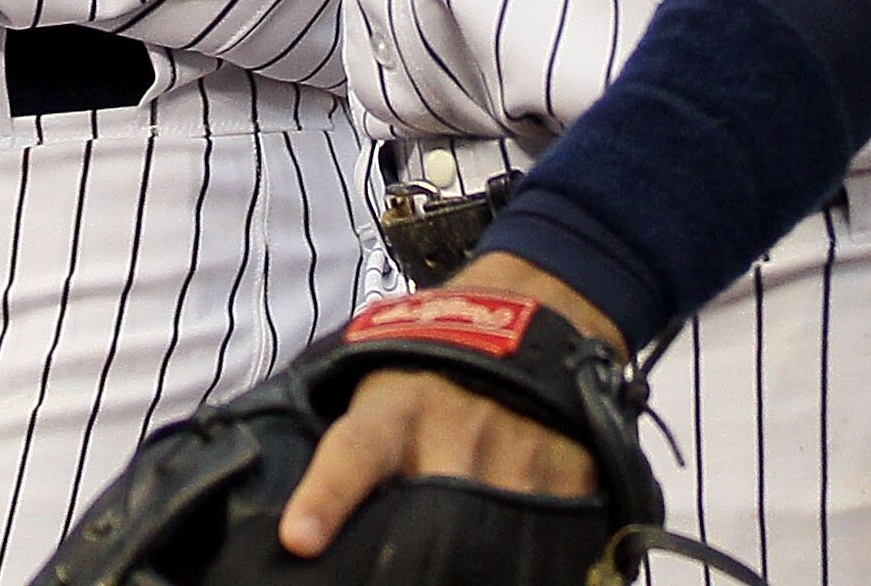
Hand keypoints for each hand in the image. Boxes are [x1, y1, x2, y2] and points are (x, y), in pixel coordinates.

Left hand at [278, 254, 616, 557]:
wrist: (529, 309)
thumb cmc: (435, 362)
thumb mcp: (384, 385)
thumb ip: (361, 446)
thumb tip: (309, 528)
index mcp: (394, 410)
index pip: (353, 454)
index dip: (325, 499)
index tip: (300, 539)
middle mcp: (454, 429)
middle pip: (432, 515)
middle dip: (418, 546)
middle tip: (407, 561)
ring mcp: (516, 449)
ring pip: (491, 530)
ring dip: (475, 553)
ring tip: (465, 553)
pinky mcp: (569, 465)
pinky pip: (548, 530)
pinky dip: (529, 548)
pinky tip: (515, 546)